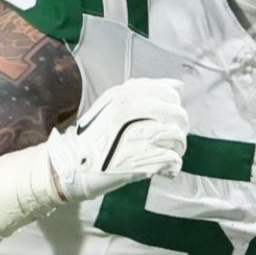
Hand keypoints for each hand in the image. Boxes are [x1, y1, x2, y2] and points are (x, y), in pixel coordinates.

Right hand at [46, 78, 187, 202]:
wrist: (75, 164)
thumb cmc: (97, 137)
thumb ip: (143, 93)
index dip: (174, 107)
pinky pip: (174, 159)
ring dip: (177, 148)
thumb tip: (178, 85)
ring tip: (166, 154)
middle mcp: (133, 111)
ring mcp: (139, 135)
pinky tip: (163, 168)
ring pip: (178, 136)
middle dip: (180, 128)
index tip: (166, 118)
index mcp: (126, 95)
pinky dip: (172, 166)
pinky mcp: (143, 159)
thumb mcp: (112, 105)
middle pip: (178, 114)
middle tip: (170, 139)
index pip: (170, 93)